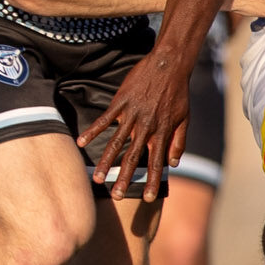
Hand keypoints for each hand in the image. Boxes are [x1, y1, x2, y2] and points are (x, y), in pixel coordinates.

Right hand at [79, 49, 190, 201]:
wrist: (169, 65)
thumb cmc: (178, 93)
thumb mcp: (184, 119)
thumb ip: (178, 142)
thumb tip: (173, 164)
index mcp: (162, 132)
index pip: (156, 162)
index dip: (152, 181)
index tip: (148, 198)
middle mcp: (146, 127)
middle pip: (133, 158)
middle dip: (125, 179)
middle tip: (117, 196)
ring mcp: (132, 115)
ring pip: (116, 143)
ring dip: (105, 162)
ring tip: (96, 178)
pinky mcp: (121, 102)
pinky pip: (104, 120)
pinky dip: (92, 131)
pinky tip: (80, 142)